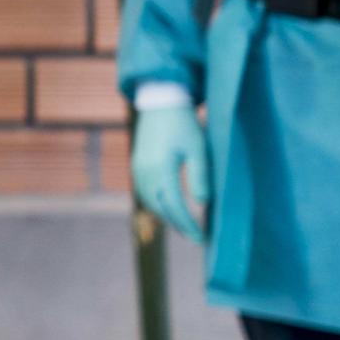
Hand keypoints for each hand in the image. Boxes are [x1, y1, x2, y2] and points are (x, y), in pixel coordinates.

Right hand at [130, 103, 210, 241]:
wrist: (160, 102)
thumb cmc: (184, 123)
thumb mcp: (198, 148)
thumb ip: (199, 176)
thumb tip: (203, 203)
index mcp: (161, 168)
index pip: (175, 206)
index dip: (189, 224)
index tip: (202, 238)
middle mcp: (145, 172)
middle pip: (161, 209)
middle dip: (179, 225)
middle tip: (196, 238)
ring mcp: (137, 169)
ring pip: (151, 203)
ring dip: (167, 217)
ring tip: (185, 226)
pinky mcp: (136, 166)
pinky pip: (145, 194)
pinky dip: (158, 205)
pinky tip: (170, 208)